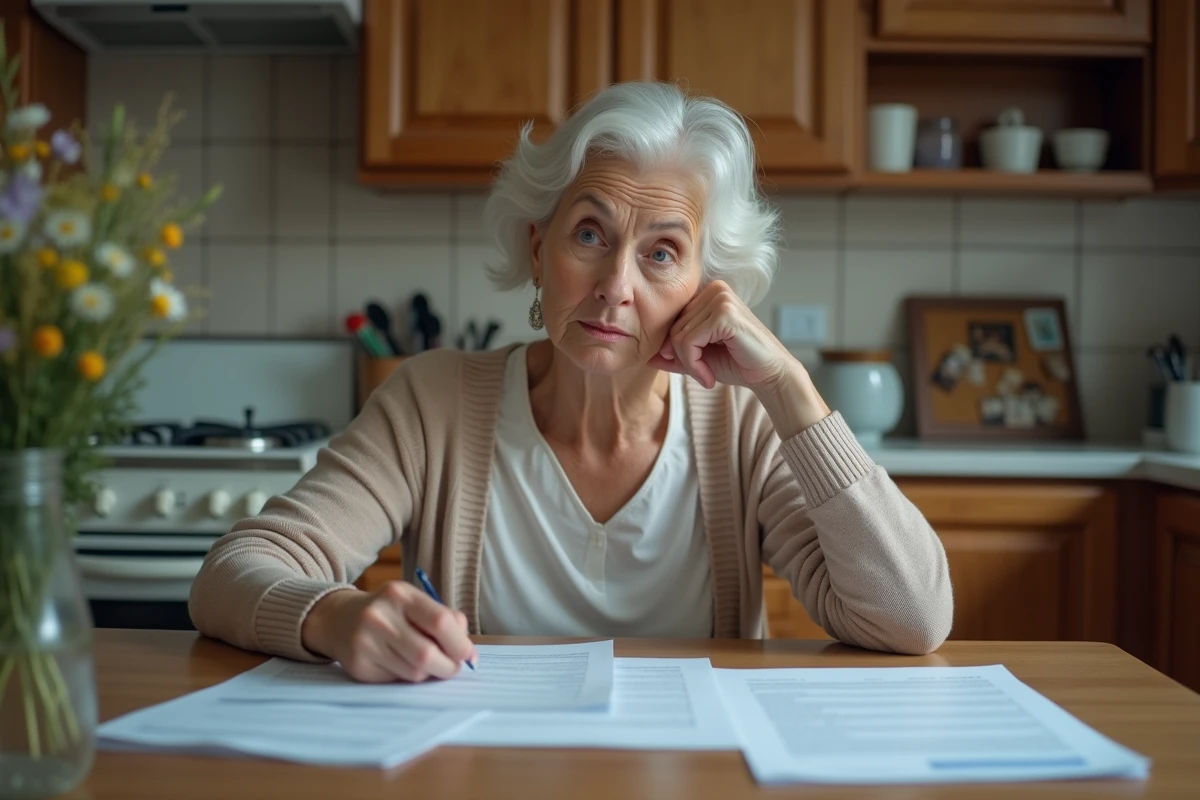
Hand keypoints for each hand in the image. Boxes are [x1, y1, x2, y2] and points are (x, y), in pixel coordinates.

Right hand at [301, 582, 477, 682]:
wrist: (339, 619)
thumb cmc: (390, 612)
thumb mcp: (415, 603)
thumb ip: (445, 619)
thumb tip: (468, 651)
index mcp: (400, 595)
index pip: (440, 621)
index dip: (459, 643)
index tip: (468, 655)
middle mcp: (380, 616)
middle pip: (427, 653)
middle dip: (448, 666)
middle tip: (453, 667)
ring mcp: (366, 642)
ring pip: (413, 672)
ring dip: (427, 673)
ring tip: (423, 661)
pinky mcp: (358, 666)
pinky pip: (396, 680)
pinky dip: (406, 677)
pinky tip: (398, 663)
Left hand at [648, 280, 795, 390]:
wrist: (769, 375)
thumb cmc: (737, 363)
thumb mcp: (699, 357)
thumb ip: (674, 354)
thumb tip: (646, 355)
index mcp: (708, 293)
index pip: (672, 320)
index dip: (676, 348)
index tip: (694, 368)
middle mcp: (715, 289)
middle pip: (673, 328)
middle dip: (683, 358)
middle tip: (702, 375)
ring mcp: (721, 299)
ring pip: (679, 336)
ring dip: (689, 365)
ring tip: (706, 375)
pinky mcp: (724, 314)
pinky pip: (689, 342)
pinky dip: (694, 365)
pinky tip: (710, 377)